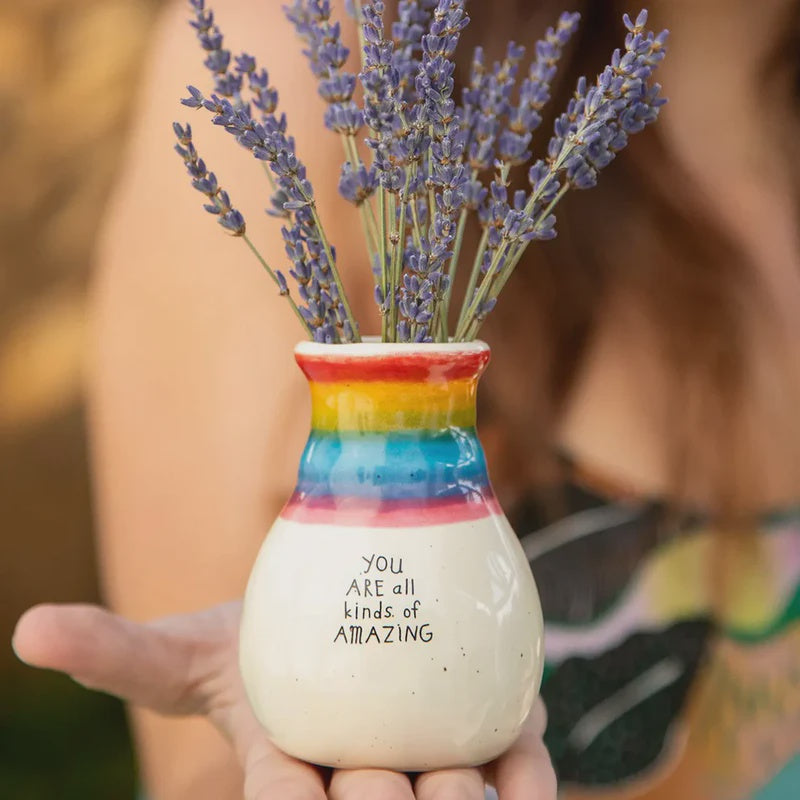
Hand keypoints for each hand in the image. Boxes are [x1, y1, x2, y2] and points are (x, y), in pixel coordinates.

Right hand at [12, 601, 555, 798]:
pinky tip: (526, 757)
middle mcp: (356, 777)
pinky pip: (512, 766)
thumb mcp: (189, 648)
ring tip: (460, 781)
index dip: (288, 799)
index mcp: (287, 773)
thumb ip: (120, 651)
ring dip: (459, 798)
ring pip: (449, 798)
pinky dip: (524, 772)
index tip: (295, 787)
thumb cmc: (256, 644)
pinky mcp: (478, 736)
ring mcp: (421, 762)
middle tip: (384, 783)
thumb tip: (30, 629)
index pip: (283, 799)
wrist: (333, 616)